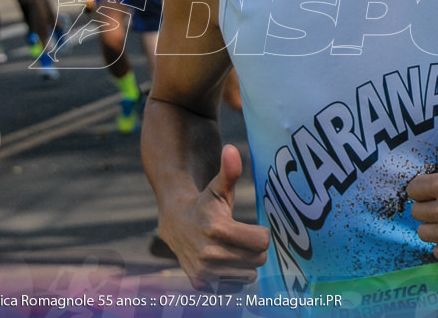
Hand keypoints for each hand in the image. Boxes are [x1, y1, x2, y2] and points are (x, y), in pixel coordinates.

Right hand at [157, 145, 269, 290]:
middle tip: (241, 239)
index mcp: (218, 229)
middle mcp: (210, 254)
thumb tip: (232, 149)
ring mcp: (205, 272)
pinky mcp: (201, 285)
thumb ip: (229, 170)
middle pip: (259, 259)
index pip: (262, 241)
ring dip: (245, 264)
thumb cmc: (204, 204)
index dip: (260, 234)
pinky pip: (235, 287)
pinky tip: (223, 263)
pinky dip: (234, 277)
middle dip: (254, 249)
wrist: (175, 224)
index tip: (250, 228)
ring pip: (249, 275)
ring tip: (231, 250)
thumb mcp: (218, 188)